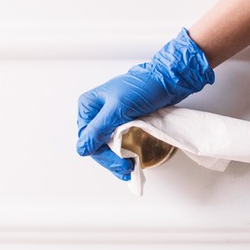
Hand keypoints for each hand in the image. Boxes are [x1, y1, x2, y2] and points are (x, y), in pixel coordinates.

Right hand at [77, 28, 214, 179]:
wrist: (166, 80)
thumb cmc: (143, 88)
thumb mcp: (117, 108)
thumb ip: (98, 129)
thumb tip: (82, 148)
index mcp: (89, 107)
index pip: (88, 139)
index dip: (102, 155)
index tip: (119, 164)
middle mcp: (97, 113)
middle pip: (97, 144)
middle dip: (111, 159)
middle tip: (126, 169)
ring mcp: (111, 119)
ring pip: (108, 146)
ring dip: (118, 159)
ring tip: (130, 168)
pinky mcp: (125, 122)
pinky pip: (120, 142)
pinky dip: (125, 152)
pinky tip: (132, 159)